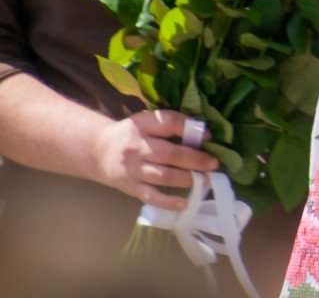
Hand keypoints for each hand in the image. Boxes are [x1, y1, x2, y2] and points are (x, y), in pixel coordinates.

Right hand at [90, 110, 218, 209]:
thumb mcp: (147, 121)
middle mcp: (136, 147)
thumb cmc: (133, 135)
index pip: (168, 122)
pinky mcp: (132, 187)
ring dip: (188, 179)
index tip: (208, 136)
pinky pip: (151, 196)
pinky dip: (168, 202)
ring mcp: (133, 170)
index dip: (189, 128)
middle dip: (195, 159)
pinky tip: (185, 203)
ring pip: (163, 176)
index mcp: (143, 125)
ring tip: (206, 179)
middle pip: (169, 154)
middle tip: (214, 163)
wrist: (99, 151)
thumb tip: (203, 133)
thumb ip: (171, 124)